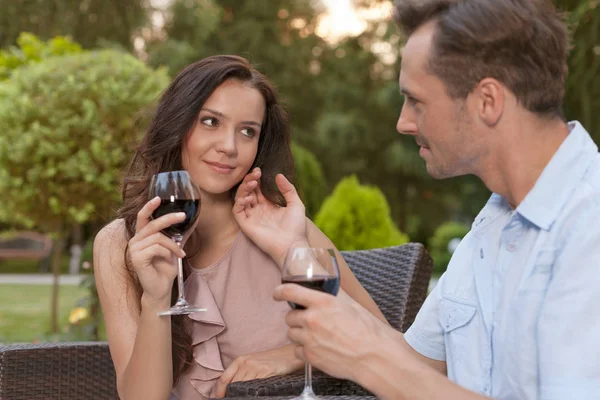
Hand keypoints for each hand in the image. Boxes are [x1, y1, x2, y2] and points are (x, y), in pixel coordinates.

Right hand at [127, 196, 187, 303]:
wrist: (161, 289)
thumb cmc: (165, 270)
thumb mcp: (171, 250)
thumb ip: (171, 237)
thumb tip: (181, 220)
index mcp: (142, 237)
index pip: (142, 218)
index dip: (149, 207)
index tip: (158, 198)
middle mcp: (135, 241)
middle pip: (153, 224)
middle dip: (169, 218)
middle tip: (183, 216)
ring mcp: (134, 249)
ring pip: (158, 238)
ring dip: (173, 245)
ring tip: (180, 254)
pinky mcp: (136, 258)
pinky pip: (156, 248)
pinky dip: (167, 252)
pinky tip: (170, 260)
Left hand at [213, 345, 303, 397]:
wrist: (287, 355)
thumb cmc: (269, 360)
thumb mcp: (252, 362)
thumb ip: (241, 372)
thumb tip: (229, 388)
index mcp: (240, 360)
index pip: (224, 378)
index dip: (219, 391)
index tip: (219, 398)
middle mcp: (246, 362)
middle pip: (232, 384)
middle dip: (230, 394)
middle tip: (231, 399)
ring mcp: (256, 367)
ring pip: (242, 386)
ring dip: (240, 394)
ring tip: (242, 397)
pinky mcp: (265, 372)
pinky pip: (254, 386)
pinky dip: (252, 392)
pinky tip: (254, 394)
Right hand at [233, 168, 308, 266]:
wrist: (292, 244)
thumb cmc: (296, 227)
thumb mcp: (296, 204)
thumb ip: (288, 189)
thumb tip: (278, 175)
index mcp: (269, 205)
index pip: (258, 189)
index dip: (256, 179)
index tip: (259, 171)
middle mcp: (258, 210)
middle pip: (248, 191)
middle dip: (250, 180)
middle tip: (255, 173)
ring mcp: (251, 217)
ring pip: (241, 198)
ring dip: (244, 189)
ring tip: (252, 182)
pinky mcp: (246, 224)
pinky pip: (237, 211)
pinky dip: (239, 202)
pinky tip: (248, 197)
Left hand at [273, 284, 393, 382]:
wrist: (374, 356)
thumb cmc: (367, 330)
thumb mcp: (350, 304)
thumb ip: (333, 295)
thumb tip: (326, 285)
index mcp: (322, 302)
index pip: (290, 291)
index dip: (279, 291)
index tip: (277, 293)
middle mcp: (312, 319)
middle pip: (289, 316)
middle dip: (297, 318)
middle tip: (310, 322)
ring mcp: (309, 339)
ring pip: (291, 334)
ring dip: (299, 334)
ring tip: (317, 336)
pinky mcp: (310, 356)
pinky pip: (297, 350)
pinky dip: (304, 350)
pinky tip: (319, 349)